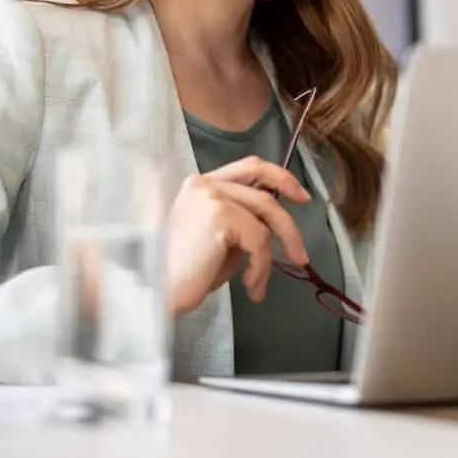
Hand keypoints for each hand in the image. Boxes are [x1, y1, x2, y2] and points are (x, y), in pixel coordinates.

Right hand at [166, 155, 310, 316]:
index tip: (298, 195)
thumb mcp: (218, 240)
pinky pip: (258, 240)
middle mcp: (204, 183)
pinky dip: (260, 267)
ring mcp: (211, 196)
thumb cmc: (183, 273)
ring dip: (272, 255)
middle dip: (288, 218)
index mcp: (201, 184)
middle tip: (301, 250)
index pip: (249, 167)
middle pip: (263, 189)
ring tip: (260, 284)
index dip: (279, 177)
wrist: (156, 291)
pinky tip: (250, 287)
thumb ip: (242, 224)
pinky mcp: (218, 215)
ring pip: (265, 217)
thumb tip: (273, 225)